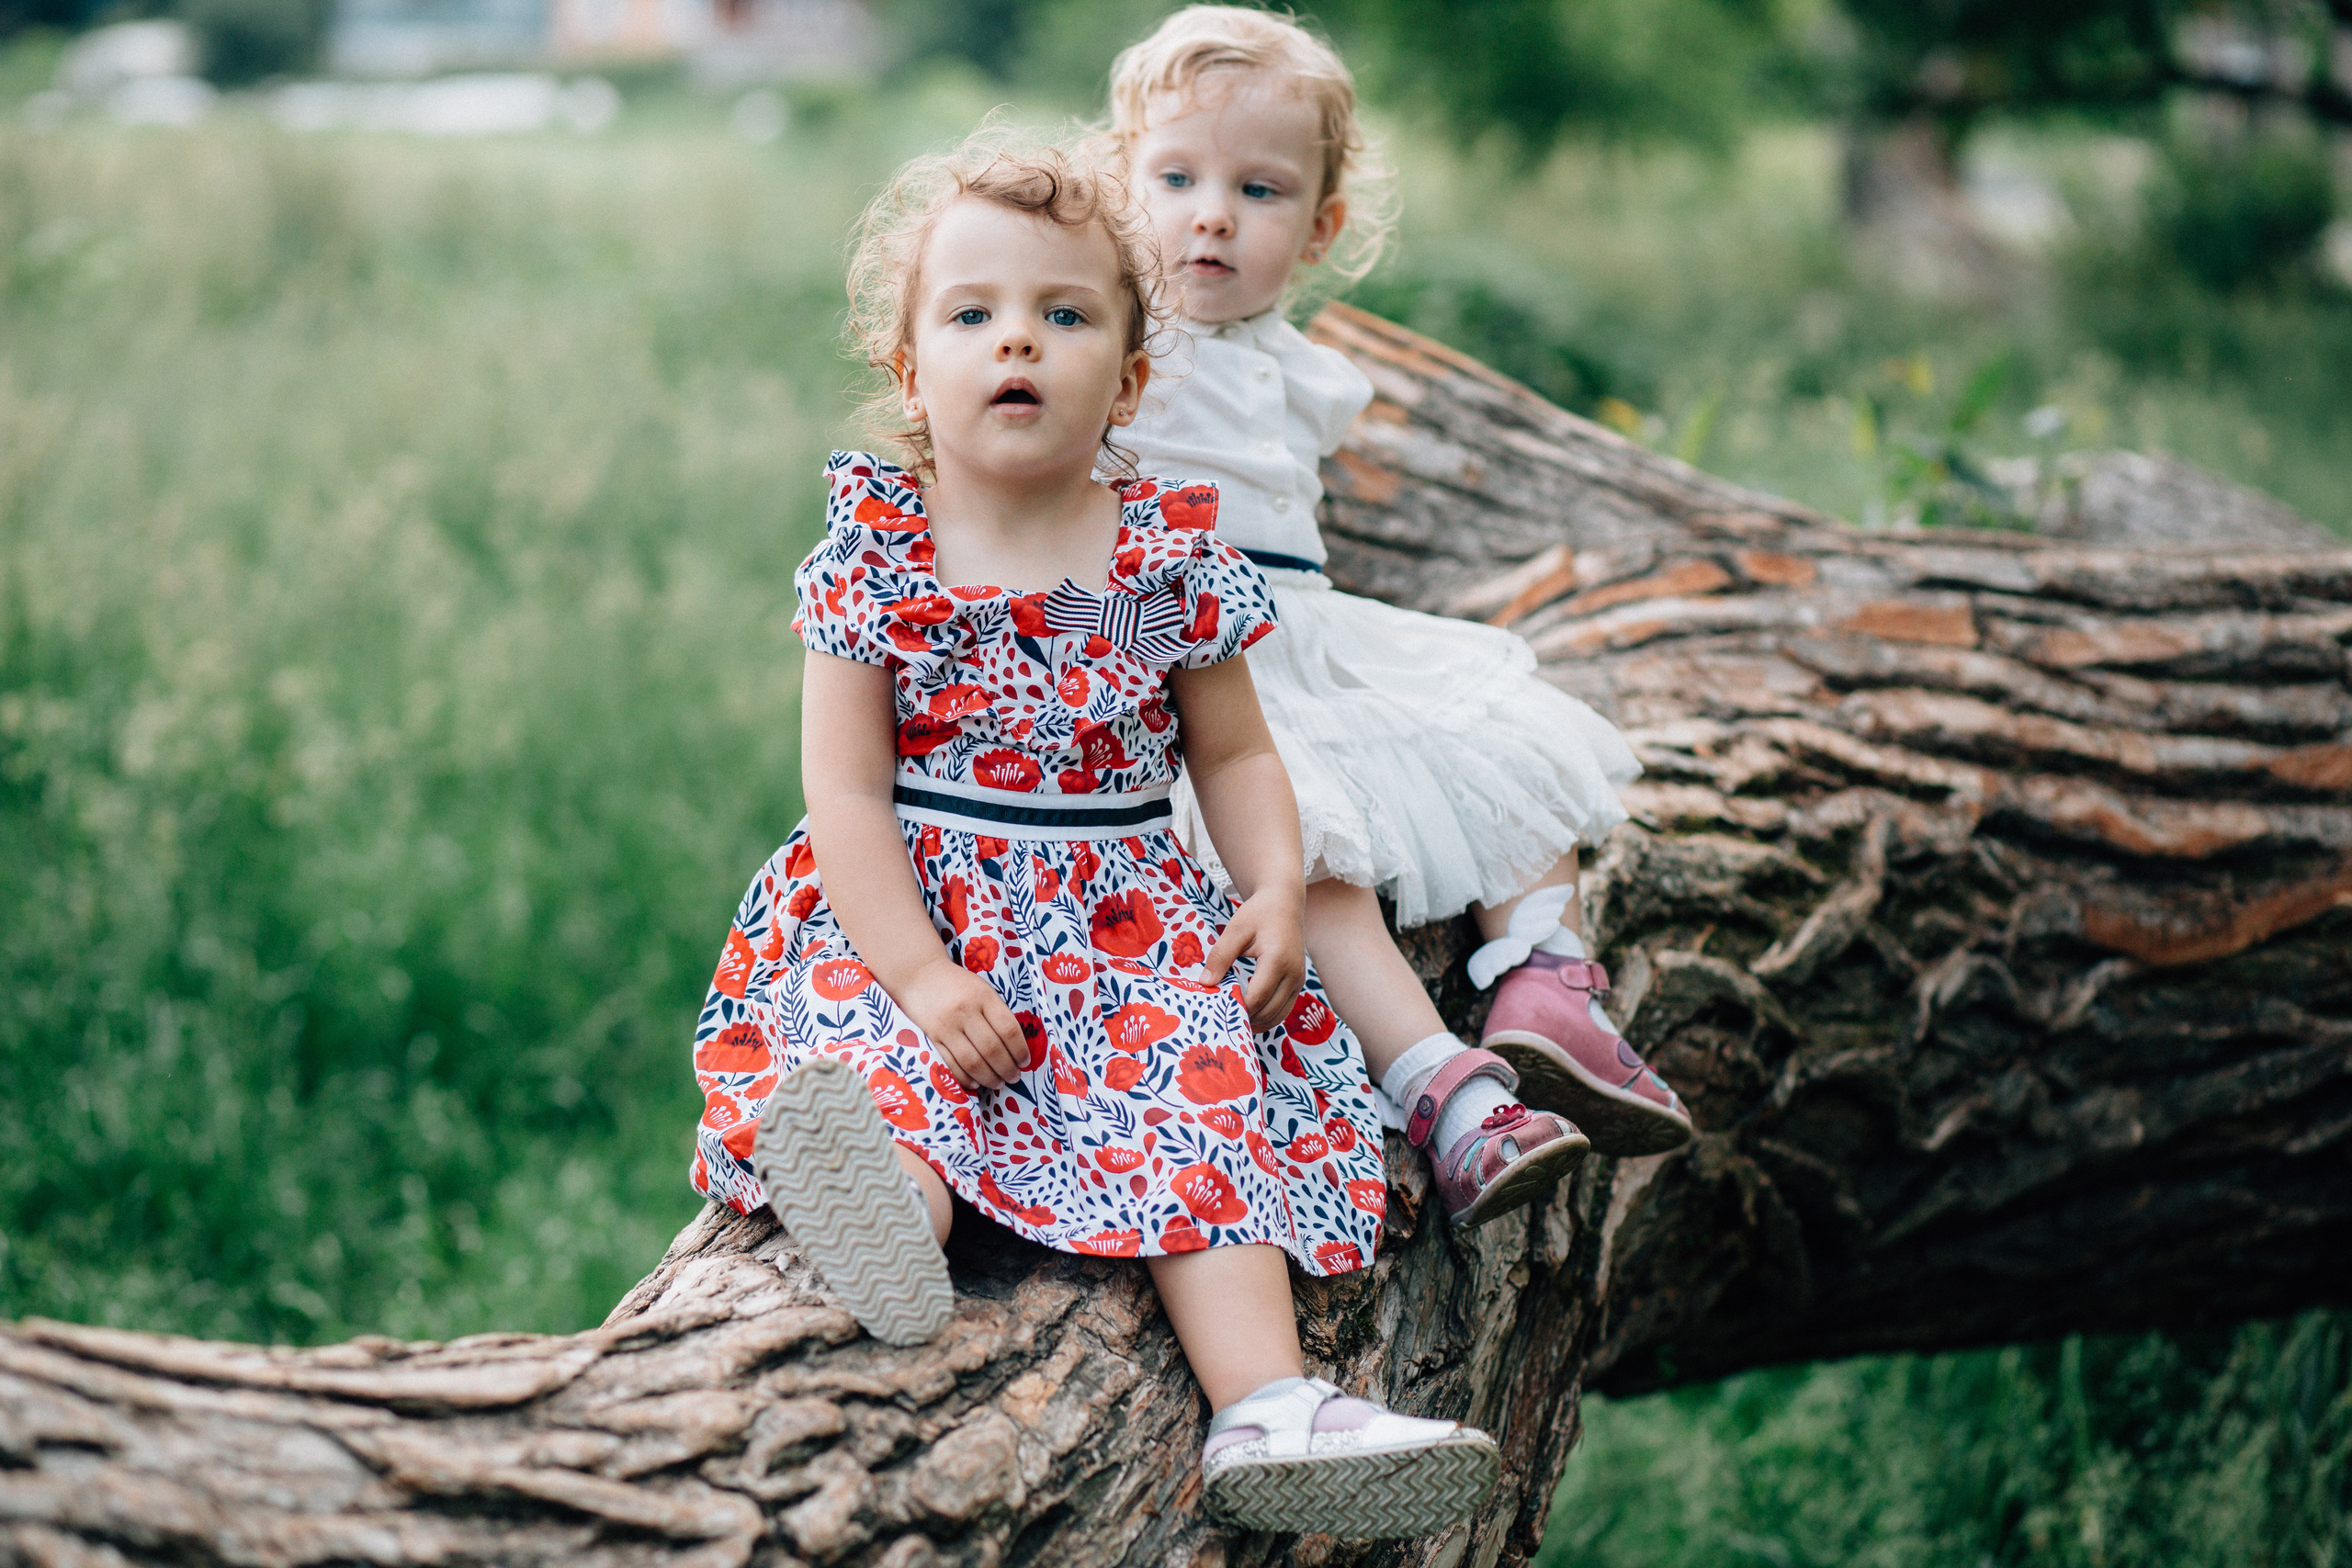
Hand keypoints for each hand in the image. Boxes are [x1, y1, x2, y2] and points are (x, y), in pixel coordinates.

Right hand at [895, 959, 1028, 1089]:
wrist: (919, 975)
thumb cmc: (958, 984)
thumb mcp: (982, 990)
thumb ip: (997, 1013)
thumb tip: (1016, 1046)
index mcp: (984, 997)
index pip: (1008, 1029)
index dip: (1020, 1050)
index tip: (1025, 1062)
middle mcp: (966, 1011)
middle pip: (992, 1049)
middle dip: (1007, 1069)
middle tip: (1015, 1078)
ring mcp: (947, 1026)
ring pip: (972, 1061)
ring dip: (989, 1077)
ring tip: (998, 1083)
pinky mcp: (932, 1037)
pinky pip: (951, 1063)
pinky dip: (965, 1078)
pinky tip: (976, 1083)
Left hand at [1202, 889, 1306, 1031]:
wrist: (1285, 903)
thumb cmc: (1259, 913)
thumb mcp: (1235, 929)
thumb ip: (1220, 956)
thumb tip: (1205, 983)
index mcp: (1277, 959)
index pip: (1257, 997)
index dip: (1237, 1008)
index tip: (1216, 1009)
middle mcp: (1293, 973)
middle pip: (1268, 1012)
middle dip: (1245, 1019)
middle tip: (1221, 1019)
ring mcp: (1299, 980)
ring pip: (1278, 1016)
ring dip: (1257, 1022)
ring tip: (1234, 1021)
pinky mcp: (1298, 982)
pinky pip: (1284, 1009)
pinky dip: (1267, 1017)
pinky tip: (1249, 1014)